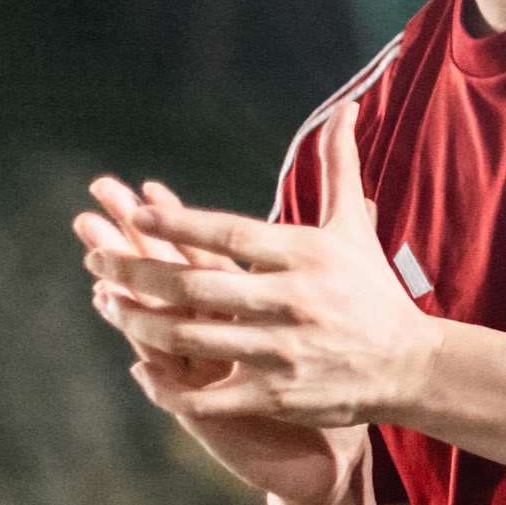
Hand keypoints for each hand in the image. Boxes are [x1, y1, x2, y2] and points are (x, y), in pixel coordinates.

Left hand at [77, 98, 441, 445]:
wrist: (411, 365)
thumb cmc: (372, 290)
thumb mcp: (353, 227)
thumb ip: (339, 166)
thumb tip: (345, 108)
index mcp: (304, 255)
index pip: (231, 235)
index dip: (182, 224)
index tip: (138, 212)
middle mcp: (292, 301)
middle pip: (200, 287)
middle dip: (139, 272)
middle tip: (94, 255)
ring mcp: (283, 352)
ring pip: (195, 338)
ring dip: (142, 322)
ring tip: (106, 303)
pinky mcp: (279, 394)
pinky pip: (212, 396)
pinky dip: (172, 388)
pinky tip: (142, 371)